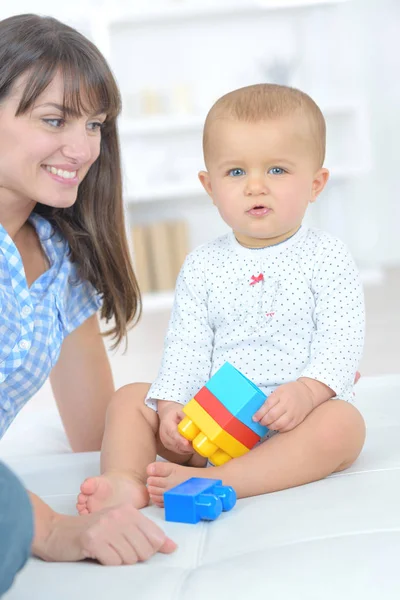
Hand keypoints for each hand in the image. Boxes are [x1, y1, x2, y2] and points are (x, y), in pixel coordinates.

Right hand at [42, 503, 176, 564]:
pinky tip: (98, 554)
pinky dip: (107, 563)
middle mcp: (118, 515)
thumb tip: (173, 547)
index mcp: (128, 510)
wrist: (57, 532)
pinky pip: (113, 562)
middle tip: (117, 550)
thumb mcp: (121, 527)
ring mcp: (105, 526)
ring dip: (118, 560)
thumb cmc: (92, 531)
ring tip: (107, 551)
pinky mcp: (92, 540)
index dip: (149, 549)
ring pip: (129, 558)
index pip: (155, 537)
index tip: (135, 548)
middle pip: (144, 550)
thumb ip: (147, 535)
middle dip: (133, 557)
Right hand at [158, 400, 193, 454]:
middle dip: (188, 447)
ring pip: (178, 449)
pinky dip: (186, 450)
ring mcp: (166, 442)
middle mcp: (165, 435)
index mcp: (167, 425)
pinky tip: (193, 447)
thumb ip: (186, 415)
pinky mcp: (169, 446)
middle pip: (176, 444)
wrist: (166, 414)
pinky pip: (179, 451)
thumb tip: (196, 420)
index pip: (173, 434)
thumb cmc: (174, 412)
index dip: (180, 439)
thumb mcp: (180, 410)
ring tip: (198, 447)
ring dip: (188, 449)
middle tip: (199, 446)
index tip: (187, 443)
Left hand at [252, 381, 314, 432]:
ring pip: (279, 424)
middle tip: (260, 422)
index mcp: (281, 394)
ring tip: (267, 425)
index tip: (254, 418)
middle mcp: (287, 404)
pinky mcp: (297, 420)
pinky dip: (279, 429)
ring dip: (270, 426)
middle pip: (272, 416)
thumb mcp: (279, 390)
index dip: (259, 413)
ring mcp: (293, 413)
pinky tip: (276, 426)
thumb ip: (270, 400)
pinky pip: (286, 428)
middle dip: (264, 421)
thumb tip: (259, 412)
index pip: (267, 405)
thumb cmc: (290, 391)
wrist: (307, 393)